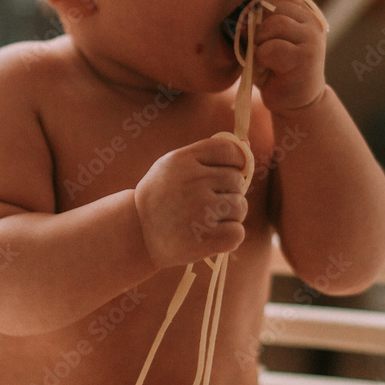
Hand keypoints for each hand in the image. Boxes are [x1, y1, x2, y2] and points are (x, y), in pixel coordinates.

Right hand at [134, 136, 249, 269]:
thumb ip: (208, 153)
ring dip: (230, 215)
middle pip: (237, 180)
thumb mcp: (175, 164)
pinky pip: (238, 233)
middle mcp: (193, 182)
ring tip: (208, 219)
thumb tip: (247, 144)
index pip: (230, 151)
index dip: (235, 162)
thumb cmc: (162, 195)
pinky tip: (211, 235)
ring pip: (240, 207)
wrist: (137, 232)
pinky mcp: (205, 239)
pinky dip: (229, 236)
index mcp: (183, 159)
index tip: (224, 174)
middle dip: (229, 191)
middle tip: (208, 201)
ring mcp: (200, 211)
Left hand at [254, 0, 326, 113]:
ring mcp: (311, 39)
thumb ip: (269, 13)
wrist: (296, 102)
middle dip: (257, 27)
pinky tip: (268, 68)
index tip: (257, 25)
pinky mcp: (305, 58)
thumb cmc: (277, 67)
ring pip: (272, 26)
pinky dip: (261, 58)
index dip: (261, 6)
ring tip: (263, 58)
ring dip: (259, 43)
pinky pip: (270, 48)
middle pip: (272, 8)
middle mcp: (311, 22)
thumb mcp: (271, 35)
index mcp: (304, 13)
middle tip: (258, 47)